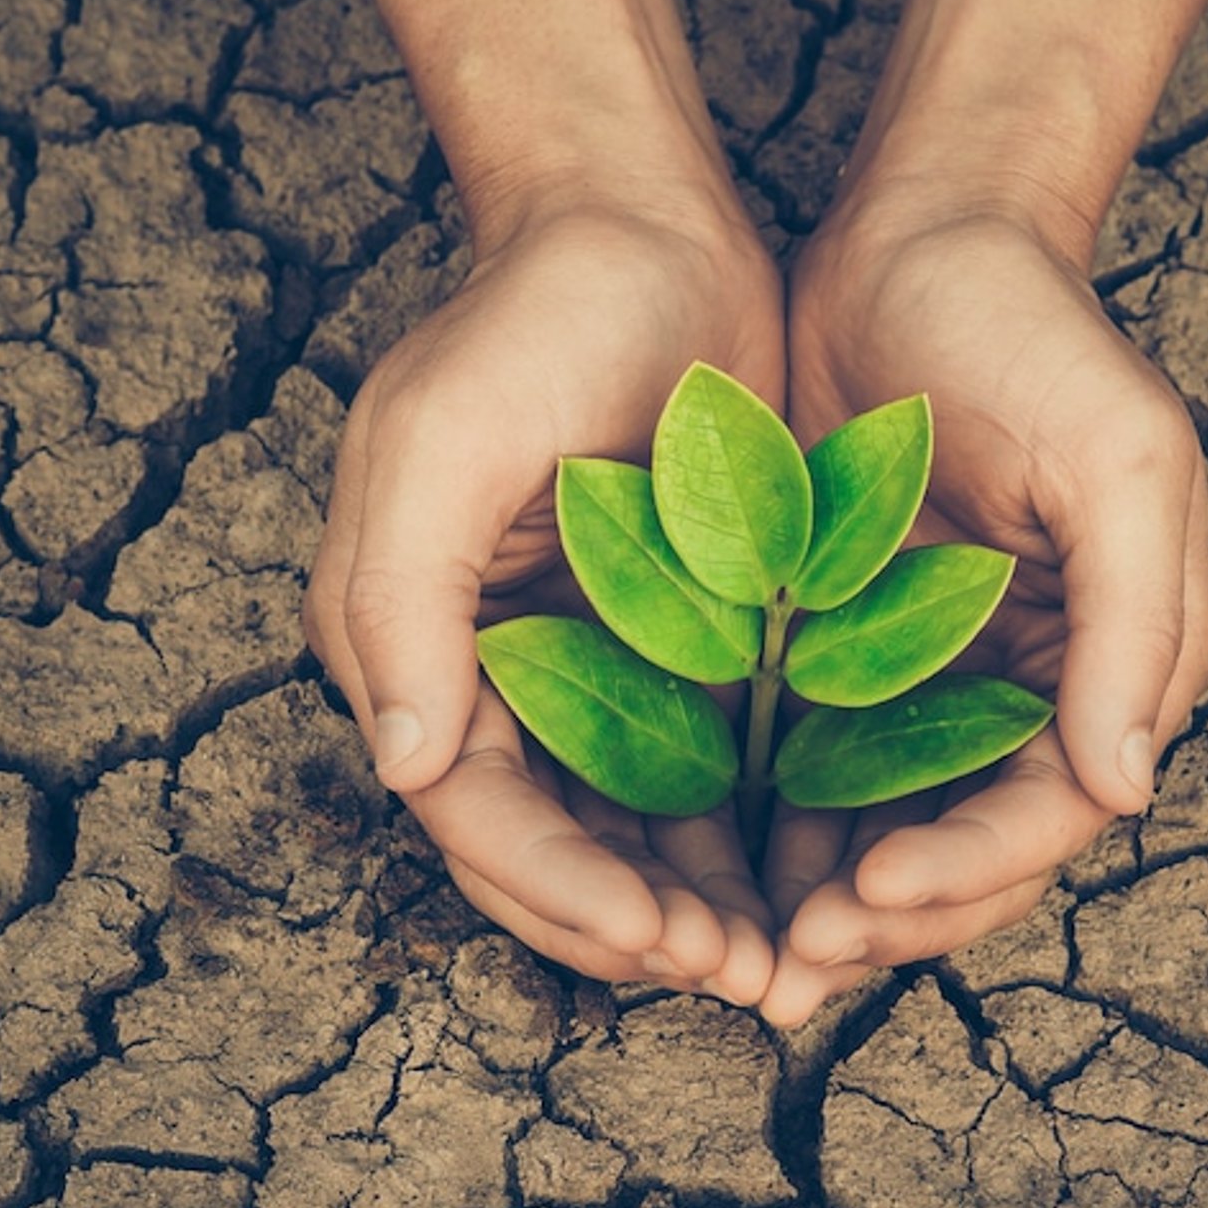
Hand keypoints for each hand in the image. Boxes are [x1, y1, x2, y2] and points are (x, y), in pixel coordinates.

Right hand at [303, 205, 783, 1003]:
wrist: (641, 229)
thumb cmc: (531, 319)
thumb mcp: (442, 439)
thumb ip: (403, 604)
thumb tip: (408, 771)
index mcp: (413, 645)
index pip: (475, 814)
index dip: (559, 889)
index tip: (656, 940)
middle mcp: (491, 678)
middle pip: (551, 849)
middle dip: (635, 926)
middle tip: (742, 979)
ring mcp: (584, 668)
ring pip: (629, 833)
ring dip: (695, 907)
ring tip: (782, 960)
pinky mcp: (671, 647)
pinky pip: (698, 772)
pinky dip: (740, 835)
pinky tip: (803, 877)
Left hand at [758, 209, 1207, 1025]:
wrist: (916, 241)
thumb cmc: (1031, 335)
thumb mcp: (1119, 457)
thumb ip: (1136, 624)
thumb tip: (1126, 791)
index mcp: (1111, 665)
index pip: (1047, 813)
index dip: (966, 871)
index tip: (870, 893)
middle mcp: (1026, 692)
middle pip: (964, 849)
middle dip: (885, 915)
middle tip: (790, 964)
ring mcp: (927, 679)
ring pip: (881, 829)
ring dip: (820, 901)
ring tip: (743, 956)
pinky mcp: (841, 653)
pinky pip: (808, 767)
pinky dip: (770, 827)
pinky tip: (709, 867)